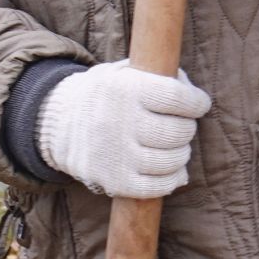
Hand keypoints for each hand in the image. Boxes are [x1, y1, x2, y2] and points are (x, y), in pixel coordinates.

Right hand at [38, 59, 209, 198]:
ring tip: (175, 146)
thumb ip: (159, 75)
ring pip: (171, 160)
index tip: (200, 104)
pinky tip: (174, 170)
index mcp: (124, 89)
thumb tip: (194, 97)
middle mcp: (120, 122)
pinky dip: (172, 179)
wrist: (59, 124)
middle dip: (187, 128)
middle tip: (183, 126)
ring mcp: (116, 155)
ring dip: (181, 154)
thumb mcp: (124, 72)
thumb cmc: (106, 95)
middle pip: (176, 131)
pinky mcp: (114, 181)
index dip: (196, 102)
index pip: (176, 98)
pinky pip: (156, 187)